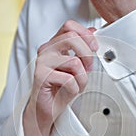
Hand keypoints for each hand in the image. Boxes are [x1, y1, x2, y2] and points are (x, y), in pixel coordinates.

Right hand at [23, 21, 97, 135]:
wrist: (47, 108)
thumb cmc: (61, 88)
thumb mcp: (76, 66)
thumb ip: (82, 49)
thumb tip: (92, 31)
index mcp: (54, 44)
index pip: (69, 26)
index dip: (85, 34)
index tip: (95, 47)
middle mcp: (46, 50)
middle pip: (72, 38)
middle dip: (87, 55)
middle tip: (89, 68)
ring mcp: (42, 62)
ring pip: (73, 61)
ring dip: (82, 77)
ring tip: (78, 85)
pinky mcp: (40, 76)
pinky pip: (68, 79)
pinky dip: (75, 88)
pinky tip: (70, 91)